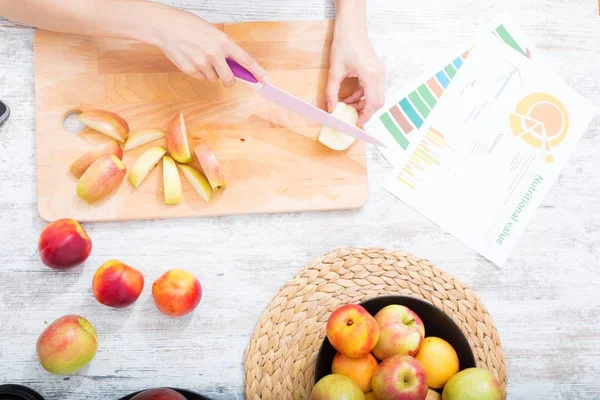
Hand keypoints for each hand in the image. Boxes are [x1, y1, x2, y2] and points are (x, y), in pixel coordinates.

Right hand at [152, 8, 267, 86]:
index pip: (246, 60)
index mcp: (223, 42)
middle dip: (228, 80)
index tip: (265, 80)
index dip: (257, 72)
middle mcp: (214, 54)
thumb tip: (236, 67)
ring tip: (200, 56)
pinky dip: (199, 72)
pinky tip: (192, 59)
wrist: (166, 27)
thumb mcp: (213, 33)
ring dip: (211, 72)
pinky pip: (201, 78)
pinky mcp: (190, 70)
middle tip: (225, 74)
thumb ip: (225, 50)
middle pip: (229, 79)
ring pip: (214, 79)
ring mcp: (202, 63)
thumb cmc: (190, 26)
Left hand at [326, 22, 385, 125]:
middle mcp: (379, 74)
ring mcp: (380, 71)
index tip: (356, 123)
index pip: (373, 103)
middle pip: (378, 102)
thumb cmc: (344, 44)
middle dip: (366, 112)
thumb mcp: (334, 71)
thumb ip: (332, 92)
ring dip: (364, 103)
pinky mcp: (378, 70)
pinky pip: (374, 88)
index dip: (366, 116)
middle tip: (352, 117)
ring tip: (348, 106)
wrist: (351, 27)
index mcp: (371, 74)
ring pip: (377, 96)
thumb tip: (330, 108)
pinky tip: (352, 97)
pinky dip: (364, 95)